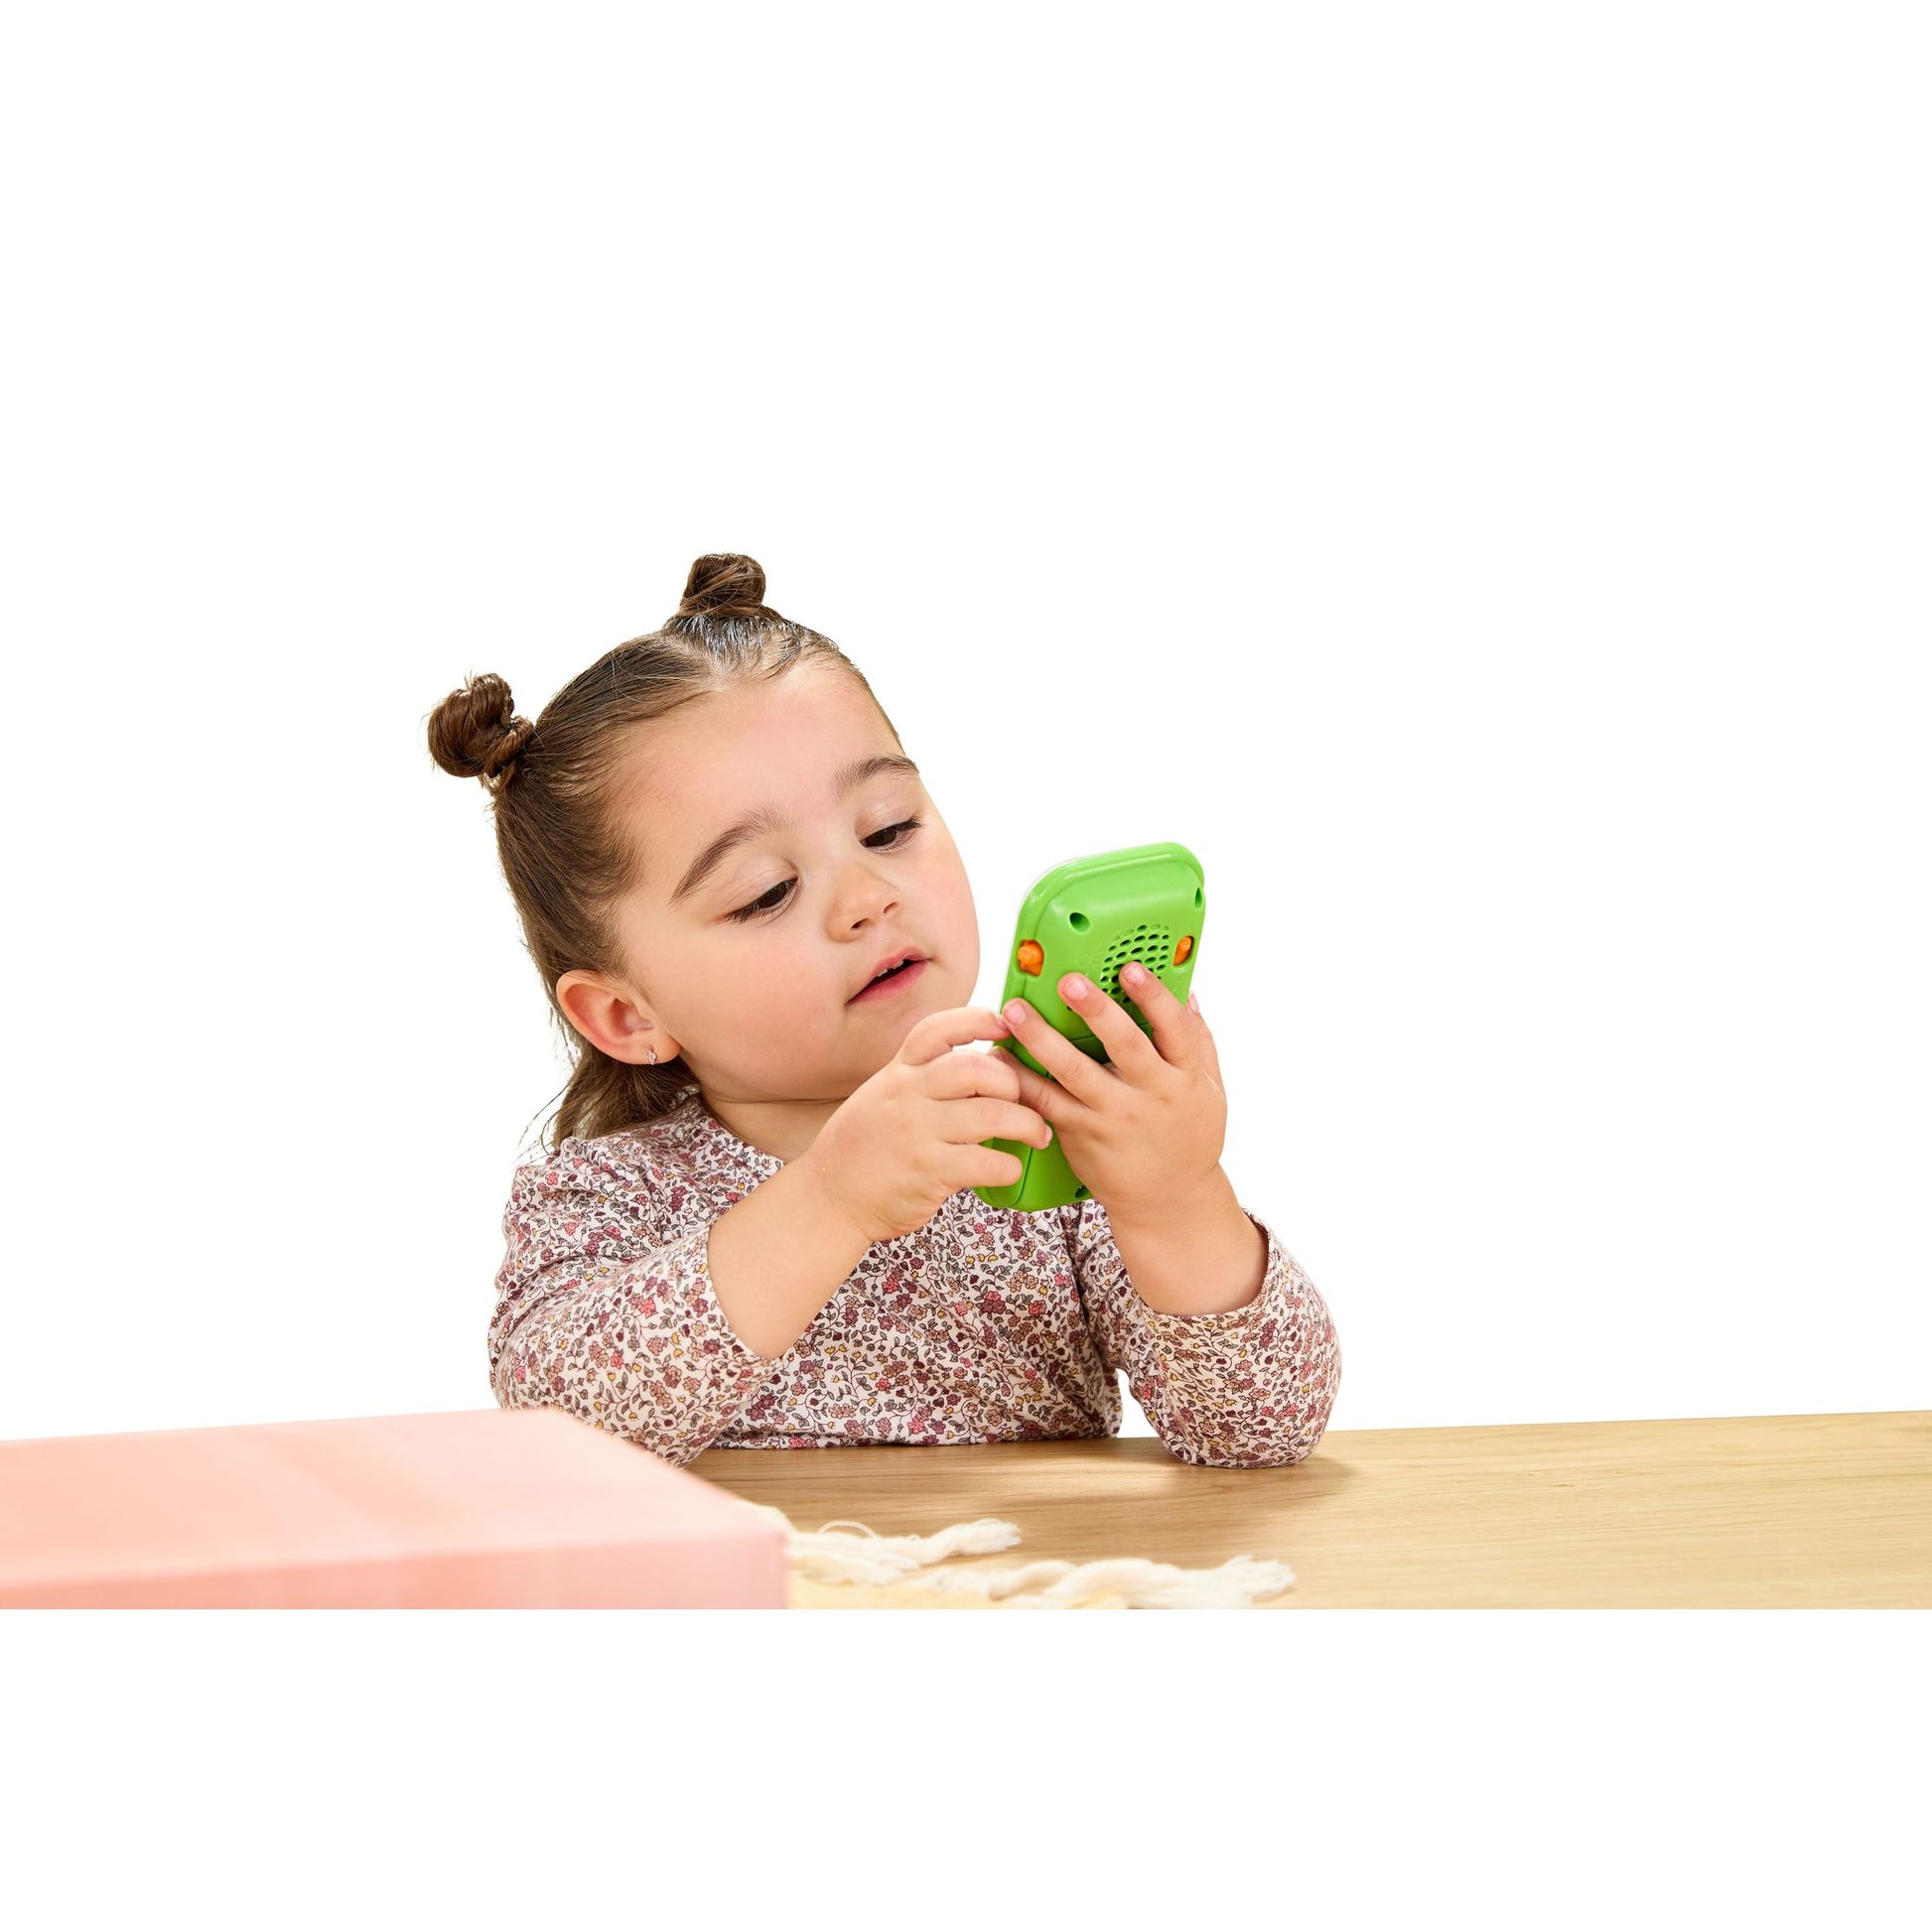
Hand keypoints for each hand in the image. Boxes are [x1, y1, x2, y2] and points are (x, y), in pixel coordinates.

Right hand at [796, 1005, 1052, 1245]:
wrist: (829, 1198)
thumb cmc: (862, 1148)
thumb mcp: (881, 1097)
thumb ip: (920, 1080)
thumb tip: (976, 1066)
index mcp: (897, 1074)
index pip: (937, 1030)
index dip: (976, 1020)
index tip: (1004, 1025)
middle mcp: (906, 1096)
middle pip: (974, 1068)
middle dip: (1011, 1080)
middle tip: (1026, 1098)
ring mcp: (916, 1133)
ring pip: (990, 1114)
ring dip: (1026, 1123)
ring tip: (1037, 1133)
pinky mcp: (928, 1172)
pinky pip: (986, 1162)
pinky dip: (1009, 1165)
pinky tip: (1009, 1168)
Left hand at [993, 966, 1225, 1217]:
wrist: (1169, 1203)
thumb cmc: (1189, 1140)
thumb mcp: (1210, 1092)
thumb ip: (1199, 1042)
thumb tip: (1187, 993)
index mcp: (1185, 1078)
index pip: (1175, 1029)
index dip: (1154, 997)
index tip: (1132, 969)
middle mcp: (1150, 1095)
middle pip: (1124, 1046)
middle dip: (1096, 1010)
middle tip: (1069, 981)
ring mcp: (1113, 1117)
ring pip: (1074, 1073)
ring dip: (1042, 1039)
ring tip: (1016, 1011)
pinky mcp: (1080, 1135)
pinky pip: (1046, 1103)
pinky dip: (1021, 1079)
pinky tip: (1001, 1057)